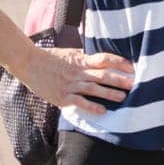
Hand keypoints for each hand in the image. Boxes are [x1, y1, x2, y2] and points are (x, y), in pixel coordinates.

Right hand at [20, 47, 134, 115]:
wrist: (28, 62)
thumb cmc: (50, 57)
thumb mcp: (70, 53)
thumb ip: (84, 56)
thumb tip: (98, 56)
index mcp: (81, 60)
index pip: (104, 59)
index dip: (118, 62)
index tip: (131, 66)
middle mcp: (78, 72)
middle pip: (103, 74)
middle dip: (119, 79)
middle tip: (134, 83)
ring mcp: (70, 84)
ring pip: (94, 88)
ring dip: (109, 93)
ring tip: (123, 97)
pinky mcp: (61, 96)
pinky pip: (79, 102)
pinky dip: (91, 106)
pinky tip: (102, 111)